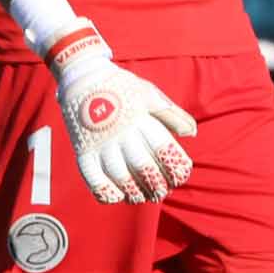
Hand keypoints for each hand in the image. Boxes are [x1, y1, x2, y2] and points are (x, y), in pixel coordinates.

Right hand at [44, 25, 196, 202]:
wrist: (81, 75)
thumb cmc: (122, 87)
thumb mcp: (150, 94)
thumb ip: (172, 114)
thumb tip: (192, 133)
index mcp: (140, 118)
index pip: (163, 148)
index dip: (175, 167)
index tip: (181, 176)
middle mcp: (121, 132)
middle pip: (143, 166)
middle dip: (157, 185)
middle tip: (163, 191)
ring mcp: (100, 142)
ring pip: (120, 176)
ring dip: (135, 192)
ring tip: (142, 196)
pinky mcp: (82, 149)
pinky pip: (92, 178)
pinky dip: (105, 192)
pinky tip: (116, 196)